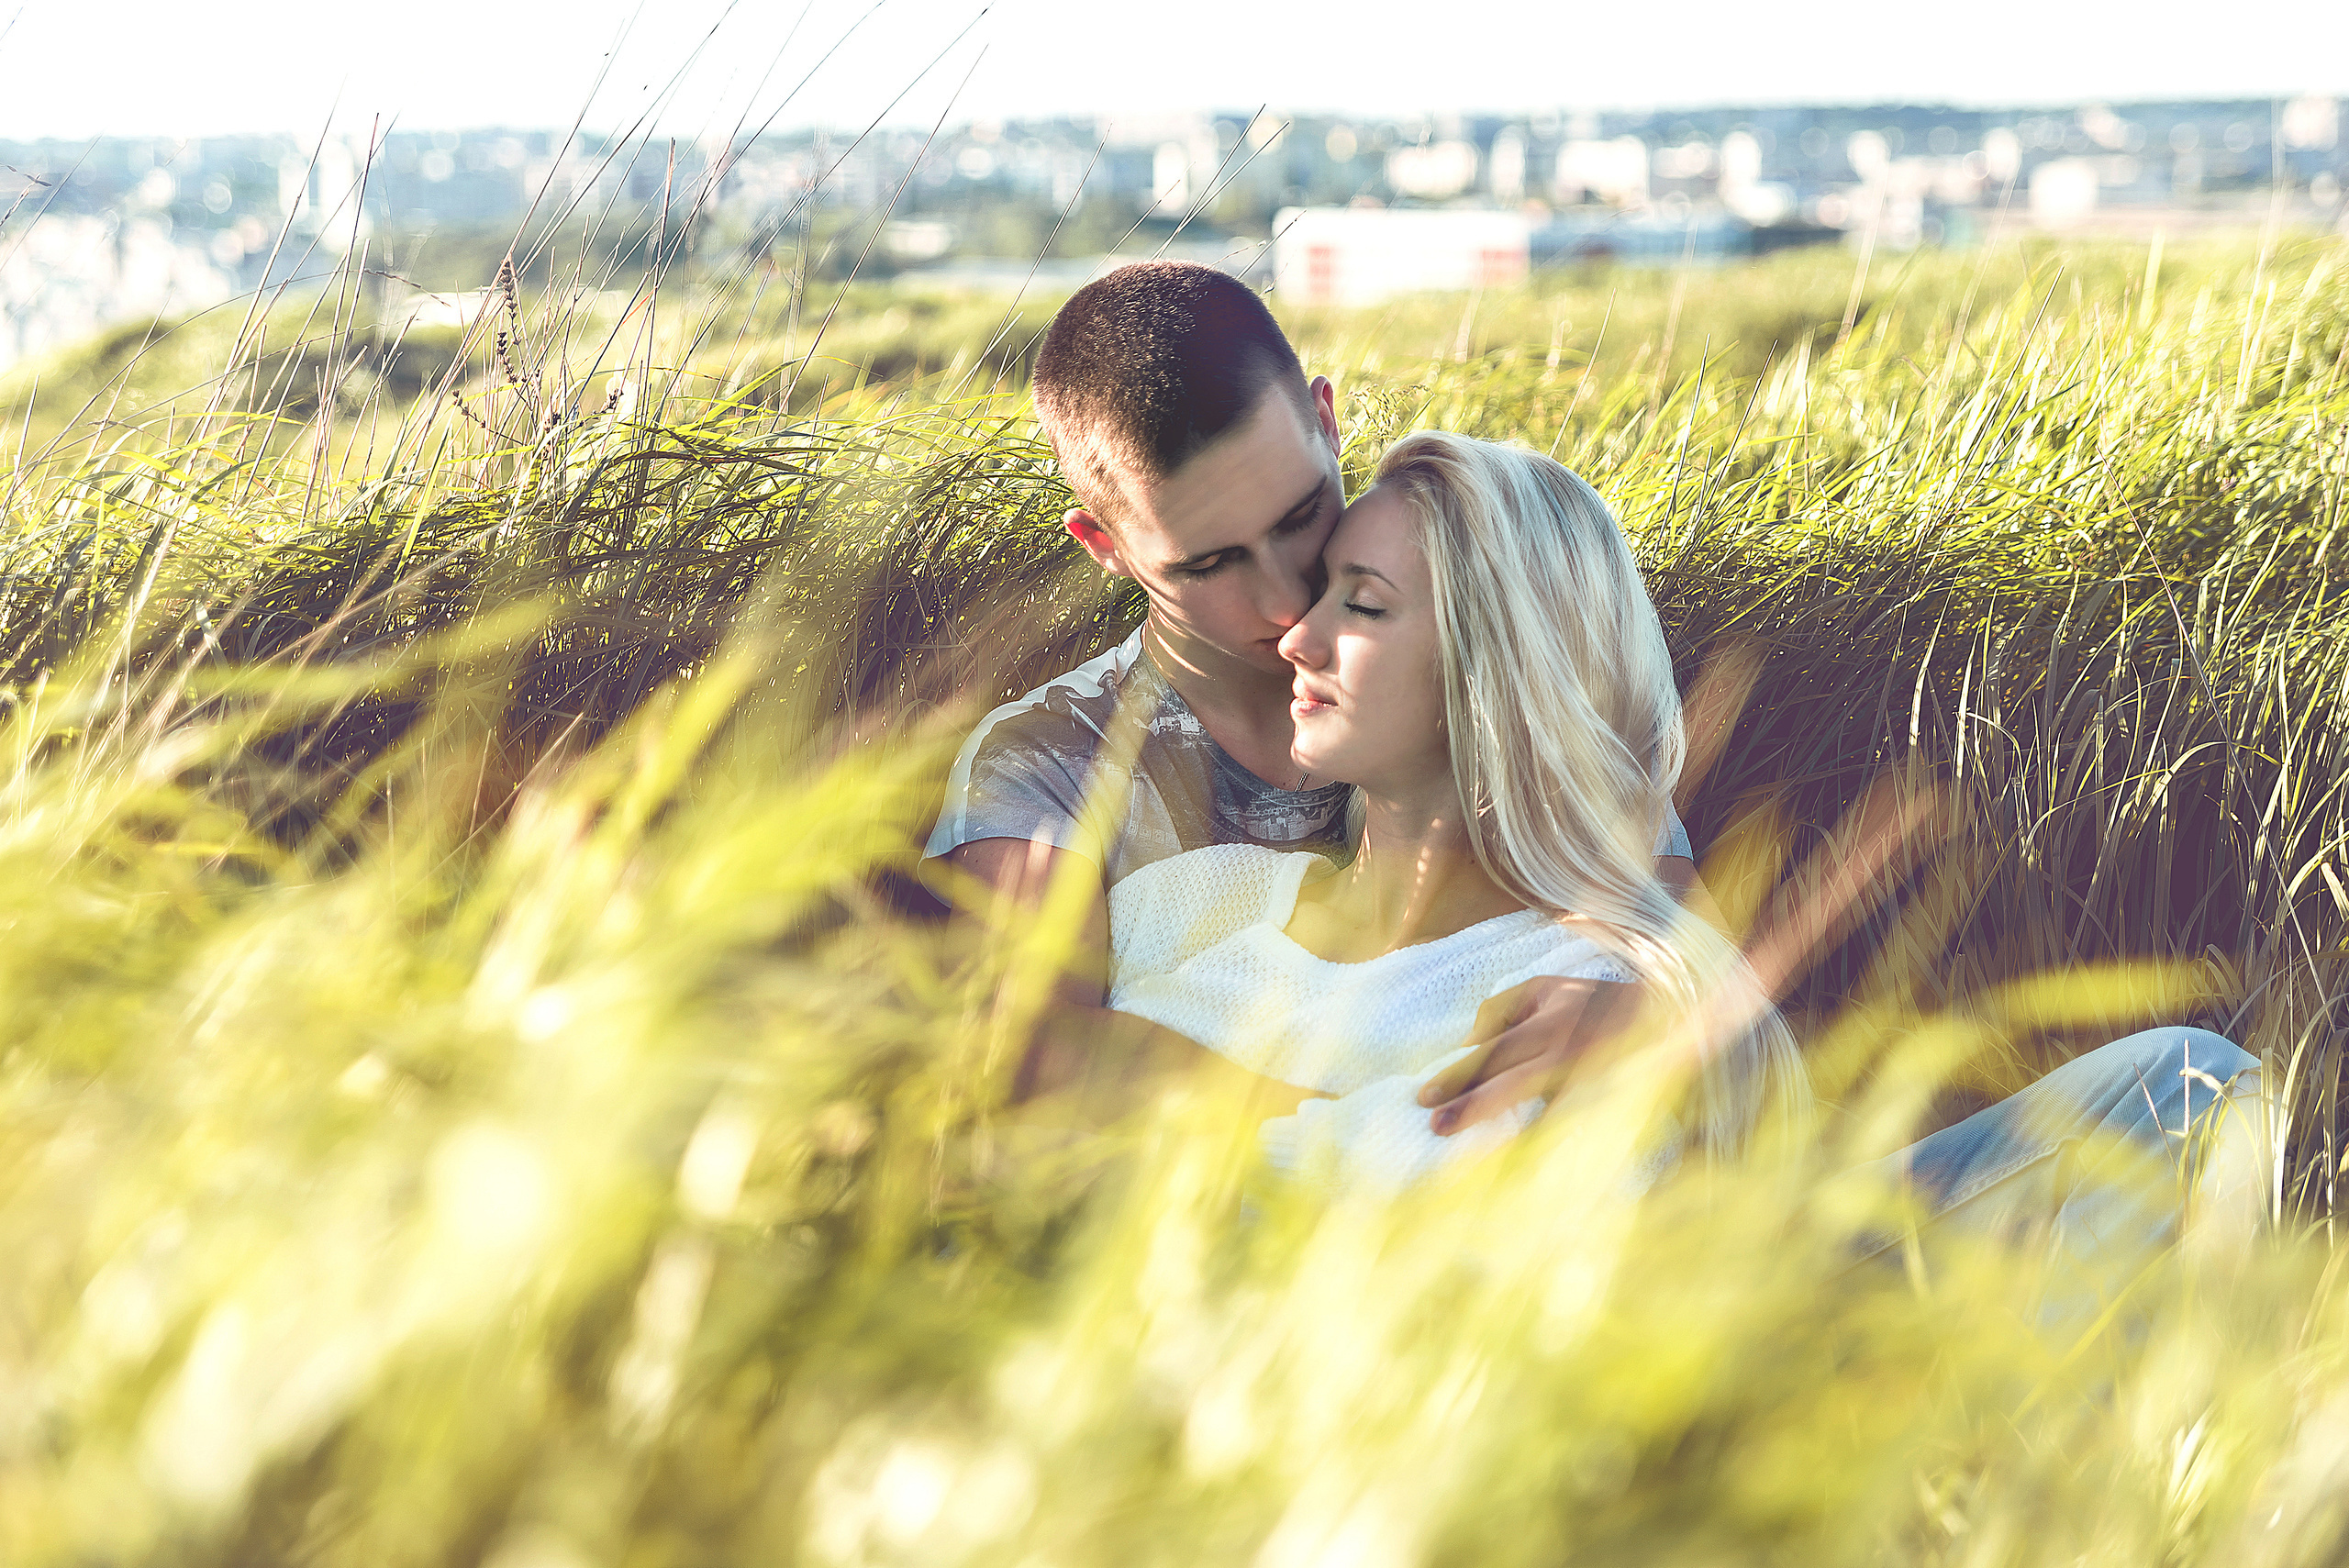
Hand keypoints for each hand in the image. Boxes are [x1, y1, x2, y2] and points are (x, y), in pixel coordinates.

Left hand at [1416, 975, 1642, 1134]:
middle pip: (1510, 1080)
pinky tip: (1516, 1164)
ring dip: (1501, 1128)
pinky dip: (1542, 1141)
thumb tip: (1468, 1043)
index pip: (1495, 1050)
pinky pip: (1568, 1123)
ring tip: (1468, 1153)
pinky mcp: (1604, 1097)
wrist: (1663, 1012)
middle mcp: (1566, 1049)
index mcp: (1548, 1020)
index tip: (1425, 1097)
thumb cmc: (1590, 1001)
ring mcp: (1587, 1076)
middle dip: (1471, 1105)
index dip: (1460, 1074)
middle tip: (1435, 1126)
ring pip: (1538, 1106)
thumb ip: (1500, 1009)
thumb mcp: (1543, 989)